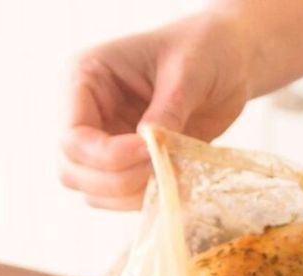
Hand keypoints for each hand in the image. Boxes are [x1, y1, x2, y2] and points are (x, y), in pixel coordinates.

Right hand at [60, 14, 251, 209]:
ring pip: (93, 191)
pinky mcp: (129, 163)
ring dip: (131, 195)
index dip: (107, 156)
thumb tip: (149, 147)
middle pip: (73, 170)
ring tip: (173, 174)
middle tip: (162, 168)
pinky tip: (176, 182)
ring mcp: (105, 141)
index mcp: (85, 78)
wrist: (229, 61)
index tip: (150, 152)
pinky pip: (121, 197)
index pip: (72, 136)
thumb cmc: (204, 49)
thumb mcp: (188, 71)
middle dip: (117, 180)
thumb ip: (167, 110)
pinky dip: (146, 198)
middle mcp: (86, 113)